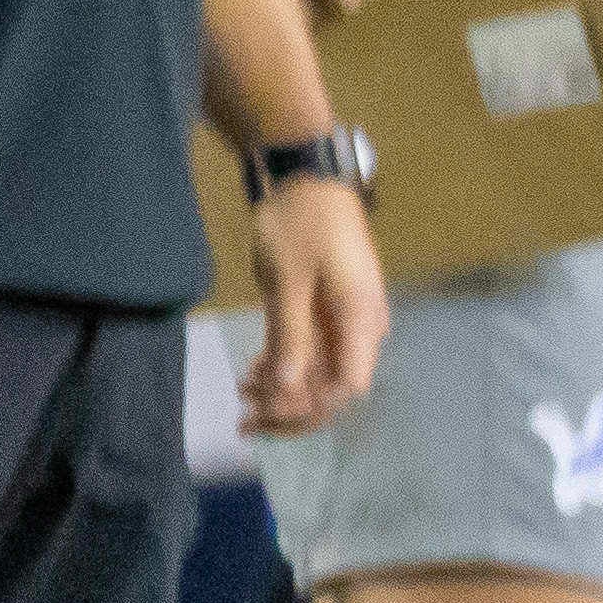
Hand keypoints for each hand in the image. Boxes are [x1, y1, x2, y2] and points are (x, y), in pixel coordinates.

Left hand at [240, 175, 384, 434]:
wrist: (307, 182)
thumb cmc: (300, 227)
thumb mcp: (288, 283)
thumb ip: (289, 337)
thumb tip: (287, 391)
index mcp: (361, 320)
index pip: (347, 387)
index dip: (308, 410)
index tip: (263, 413)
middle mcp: (361, 328)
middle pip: (334, 388)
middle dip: (291, 410)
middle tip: (245, 420)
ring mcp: (346, 321)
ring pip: (320, 373)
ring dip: (283, 391)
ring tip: (241, 394)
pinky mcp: (328, 312)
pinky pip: (312, 353)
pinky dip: (285, 367)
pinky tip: (253, 374)